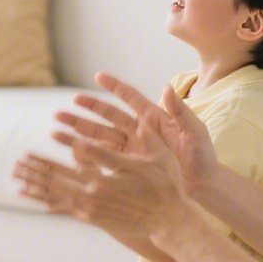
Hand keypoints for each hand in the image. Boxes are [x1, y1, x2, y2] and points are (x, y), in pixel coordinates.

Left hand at [12, 151, 167, 245]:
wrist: (169, 222)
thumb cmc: (166, 186)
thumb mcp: (156, 158)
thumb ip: (142, 139)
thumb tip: (134, 120)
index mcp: (108, 177)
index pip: (76, 159)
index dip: (57, 149)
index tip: (42, 139)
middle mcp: (95, 195)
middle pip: (58, 179)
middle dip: (35, 170)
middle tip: (16, 163)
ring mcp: (92, 209)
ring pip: (57, 194)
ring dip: (35, 185)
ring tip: (16, 178)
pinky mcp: (93, 218)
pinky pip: (65, 208)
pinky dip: (47, 201)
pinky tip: (33, 196)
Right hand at [52, 71, 222, 201]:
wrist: (205, 186)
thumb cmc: (204, 157)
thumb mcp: (195, 132)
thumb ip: (180, 111)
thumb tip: (166, 87)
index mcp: (154, 118)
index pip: (131, 98)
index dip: (115, 86)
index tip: (98, 75)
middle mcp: (140, 131)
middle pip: (108, 117)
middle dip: (86, 112)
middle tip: (64, 109)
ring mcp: (134, 149)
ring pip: (101, 138)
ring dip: (80, 133)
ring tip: (57, 131)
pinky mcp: (131, 166)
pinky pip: (106, 158)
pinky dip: (90, 156)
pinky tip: (73, 155)